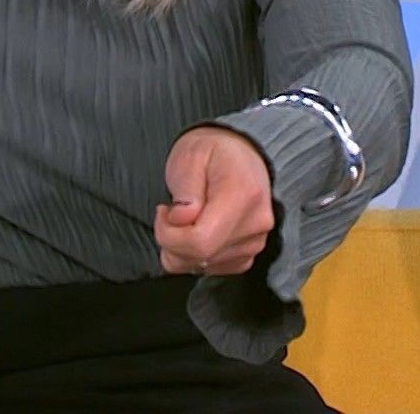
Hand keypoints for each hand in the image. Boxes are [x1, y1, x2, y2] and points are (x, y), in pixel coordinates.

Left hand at [154, 126, 274, 277]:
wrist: (239, 151)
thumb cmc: (213, 150)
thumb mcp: (190, 155)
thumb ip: (186, 190)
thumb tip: (183, 219)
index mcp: (242, 195)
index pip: (200, 241)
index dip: (170, 235)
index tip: (163, 212)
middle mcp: (255, 223)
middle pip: (200, 256)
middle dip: (172, 240)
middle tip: (171, 211)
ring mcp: (255, 241)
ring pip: (202, 266)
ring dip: (181, 247)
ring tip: (186, 216)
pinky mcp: (249, 253)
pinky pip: (211, 269)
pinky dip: (194, 255)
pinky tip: (196, 229)